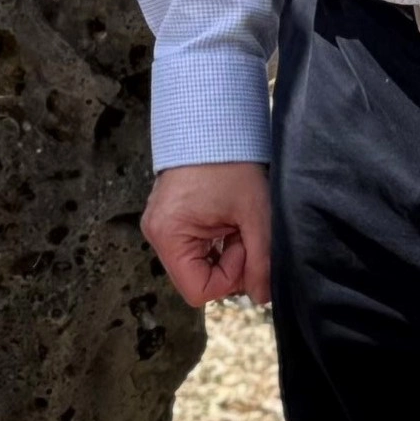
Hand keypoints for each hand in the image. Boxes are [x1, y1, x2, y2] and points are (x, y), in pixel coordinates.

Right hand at [144, 162, 272, 309]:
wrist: (213, 123)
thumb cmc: (229, 162)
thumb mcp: (254, 214)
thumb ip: (261, 260)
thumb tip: (262, 297)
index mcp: (169, 235)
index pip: (198, 291)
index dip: (229, 278)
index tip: (244, 246)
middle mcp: (157, 234)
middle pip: (197, 278)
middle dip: (228, 264)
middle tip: (242, 231)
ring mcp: (161, 226)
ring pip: (198, 264)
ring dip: (224, 251)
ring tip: (235, 221)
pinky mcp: (169, 219)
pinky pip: (194, 247)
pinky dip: (216, 241)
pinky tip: (226, 219)